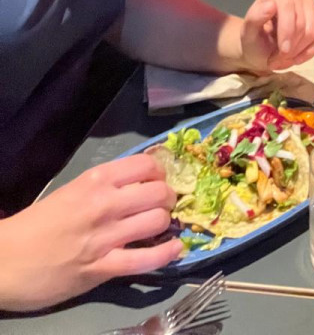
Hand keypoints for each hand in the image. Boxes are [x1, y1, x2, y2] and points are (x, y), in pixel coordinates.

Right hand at [0, 156, 180, 309]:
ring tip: (162, 227)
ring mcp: (105, 237)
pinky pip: (146, 259)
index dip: (159, 172)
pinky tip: (176, 249)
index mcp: (95, 180)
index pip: (145, 165)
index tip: (158, 180)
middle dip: (167, 198)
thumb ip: (103, 187)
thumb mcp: (71, 192)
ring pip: (157, 221)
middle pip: (158, 192)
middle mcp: (105, 204)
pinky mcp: (103, 268)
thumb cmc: (35, 225)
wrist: (5, 261)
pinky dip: (166, 254)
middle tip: (163, 205)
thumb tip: (136, 183)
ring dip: (165, 223)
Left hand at [240, 0, 313, 73]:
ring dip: (301, 49)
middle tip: (278, 59)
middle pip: (302, 20)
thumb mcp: (248, 33)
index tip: (283, 51)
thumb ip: (255, 18)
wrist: (261, 51)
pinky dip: (313, 49)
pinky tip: (300, 57)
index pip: (287, 5)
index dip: (287, 30)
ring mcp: (308, 3)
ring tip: (286, 58)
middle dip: (293, 45)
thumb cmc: (253, 40)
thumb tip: (270, 5)